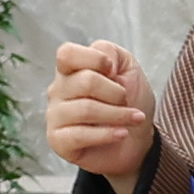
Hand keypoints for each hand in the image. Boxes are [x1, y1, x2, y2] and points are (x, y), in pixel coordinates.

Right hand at [44, 40, 152, 185]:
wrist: (138, 139)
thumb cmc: (130, 101)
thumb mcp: (128, 67)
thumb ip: (110, 53)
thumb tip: (102, 63)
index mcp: (70, 69)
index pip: (67, 54)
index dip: (95, 59)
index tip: (115, 72)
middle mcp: (58, 90)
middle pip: (86, 82)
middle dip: (116, 93)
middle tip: (126, 101)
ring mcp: (55, 116)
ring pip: (86, 109)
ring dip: (118, 114)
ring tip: (131, 119)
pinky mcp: (58, 141)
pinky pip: (79, 135)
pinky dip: (107, 134)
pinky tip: (121, 134)